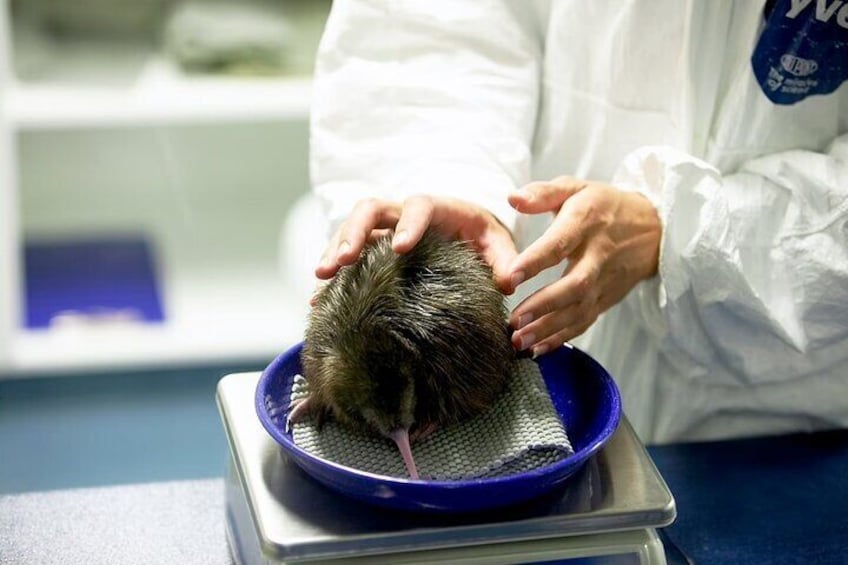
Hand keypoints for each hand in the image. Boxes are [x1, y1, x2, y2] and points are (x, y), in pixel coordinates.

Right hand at [315, 195, 518, 292]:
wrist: (467, 232)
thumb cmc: (483, 236)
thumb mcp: (498, 244)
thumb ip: (504, 260)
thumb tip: (510, 282)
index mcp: (437, 208)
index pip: (418, 206)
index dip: (408, 223)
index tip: (400, 247)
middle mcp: (403, 213)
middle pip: (371, 210)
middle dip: (355, 233)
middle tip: (343, 261)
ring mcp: (383, 229)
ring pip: (351, 228)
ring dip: (335, 250)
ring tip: (321, 278)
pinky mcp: (371, 247)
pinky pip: (347, 254)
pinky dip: (334, 274)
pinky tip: (318, 298)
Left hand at [507, 176, 660, 355]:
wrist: (654, 228)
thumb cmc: (603, 205)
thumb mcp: (575, 188)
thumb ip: (542, 193)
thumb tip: (512, 198)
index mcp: (586, 222)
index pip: (560, 243)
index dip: (536, 261)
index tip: (510, 276)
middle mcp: (598, 255)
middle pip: (574, 285)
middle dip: (544, 306)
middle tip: (514, 321)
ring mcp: (605, 280)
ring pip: (579, 309)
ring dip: (549, 329)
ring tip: (519, 341)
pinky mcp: (607, 298)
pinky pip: (586, 321)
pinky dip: (563, 338)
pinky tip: (538, 348)